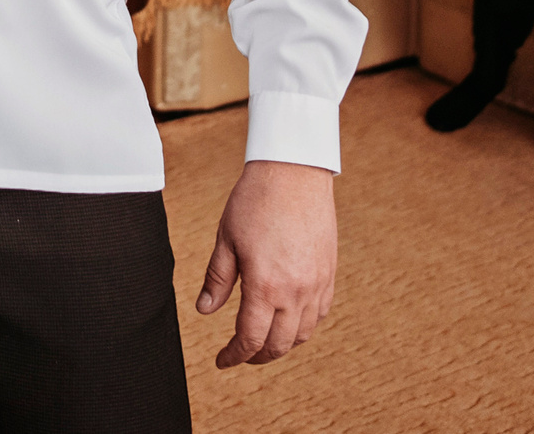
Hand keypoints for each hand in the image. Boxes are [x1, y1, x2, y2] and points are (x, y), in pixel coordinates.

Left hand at [200, 160, 336, 368]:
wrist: (294, 172)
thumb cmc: (255, 201)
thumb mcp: (226, 240)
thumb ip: (217, 279)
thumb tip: (204, 310)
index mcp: (265, 286)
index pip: (250, 339)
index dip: (234, 356)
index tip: (222, 360)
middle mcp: (295, 292)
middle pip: (278, 345)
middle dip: (257, 357)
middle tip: (240, 355)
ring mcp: (317, 284)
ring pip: (302, 335)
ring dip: (282, 345)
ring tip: (263, 342)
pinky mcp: (329, 274)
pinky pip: (320, 314)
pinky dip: (304, 327)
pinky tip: (290, 321)